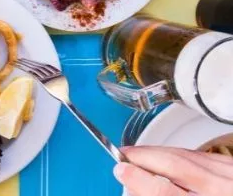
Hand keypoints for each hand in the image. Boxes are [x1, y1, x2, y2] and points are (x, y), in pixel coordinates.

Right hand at [114, 146, 232, 195]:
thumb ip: (161, 195)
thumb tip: (134, 184)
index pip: (167, 193)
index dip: (141, 180)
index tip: (121, 170)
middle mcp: (223, 190)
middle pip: (177, 165)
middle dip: (144, 157)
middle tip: (122, 157)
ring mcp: (230, 175)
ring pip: (187, 154)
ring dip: (157, 152)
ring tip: (137, 155)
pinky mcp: (232, 164)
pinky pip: (199, 153)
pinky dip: (177, 153)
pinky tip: (164, 156)